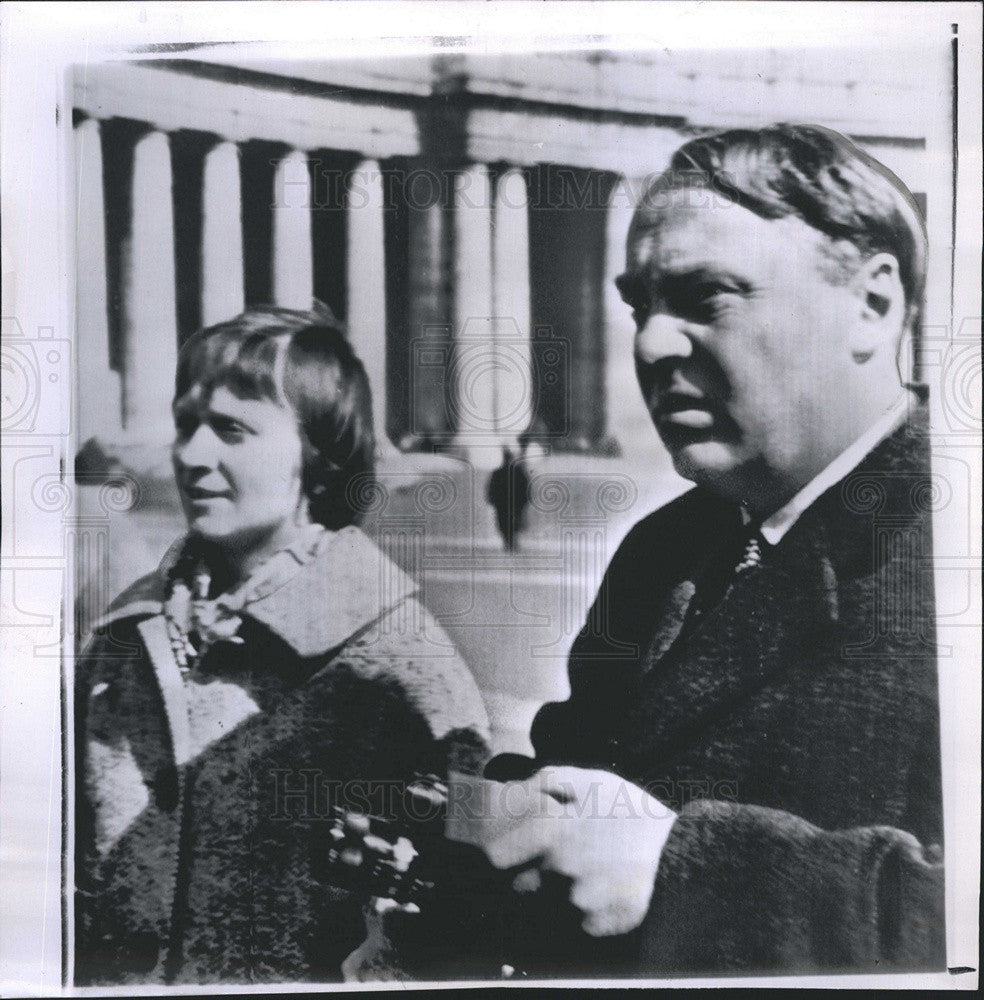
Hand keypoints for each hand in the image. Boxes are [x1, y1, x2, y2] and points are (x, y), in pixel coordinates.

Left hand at [484, 766, 676, 936]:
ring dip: (560, 895)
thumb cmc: (633, 812)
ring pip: (549, 905)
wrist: (683, 852)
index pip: (500, 856)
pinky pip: (576, 925)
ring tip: (591, 877)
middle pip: (523, 884)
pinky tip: (606, 894)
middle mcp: (559, 868)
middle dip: (536, 876)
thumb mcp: (594, 781)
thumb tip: (518, 788)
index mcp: (553, 830)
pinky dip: (586, 914)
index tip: (515, 853)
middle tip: (563, 864)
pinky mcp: (597, 926)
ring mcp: (577, 902)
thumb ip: (549, 779)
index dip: (506, 854)